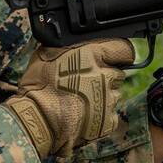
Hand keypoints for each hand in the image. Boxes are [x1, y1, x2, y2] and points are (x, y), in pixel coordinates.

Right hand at [4, 39, 136, 158]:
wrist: (38, 119)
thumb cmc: (39, 86)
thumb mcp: (48, 53)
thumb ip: (69, 47)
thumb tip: (75, 42)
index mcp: (93, 55)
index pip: (124, 49)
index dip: (119, 53)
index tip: (114, 57)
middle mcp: (105, 75)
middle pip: (117, 73)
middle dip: (105, 77)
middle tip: (85, 83)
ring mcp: (109, 99)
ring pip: (113, 95)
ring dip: (102, 96)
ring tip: (80, 101)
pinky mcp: (108, 120)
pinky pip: (111, 115)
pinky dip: (101, 116)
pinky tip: (83, 115)